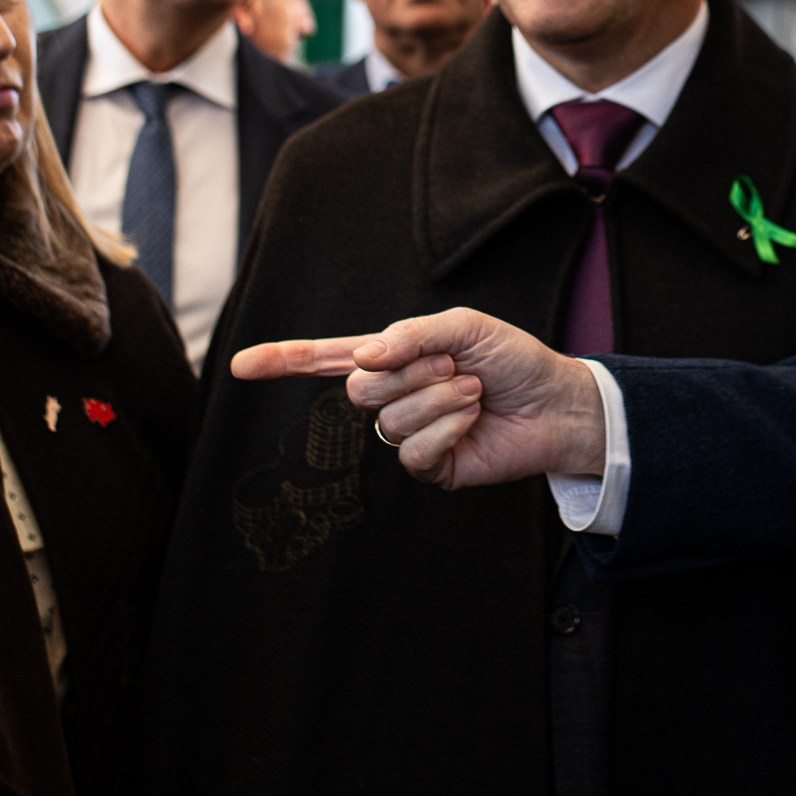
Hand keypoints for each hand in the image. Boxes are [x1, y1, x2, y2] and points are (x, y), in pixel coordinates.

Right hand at [228, 307, 604, 488]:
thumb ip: (410, 334)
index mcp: (393, 357)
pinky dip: (447, 428)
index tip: (239, 366)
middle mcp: (393, 396)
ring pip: (389, 418)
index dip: (282, 362)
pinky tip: (472, 418)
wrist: (556, 403)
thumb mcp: (463, 327)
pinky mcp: (430, 468)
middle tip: (454, 366)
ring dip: (439, 397)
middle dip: (411, 372)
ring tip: (473, 390)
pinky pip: (412, 452)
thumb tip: (363, 356)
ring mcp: (409, 434)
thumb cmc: (512, 360)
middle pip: (357, 389)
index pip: (325, 359)